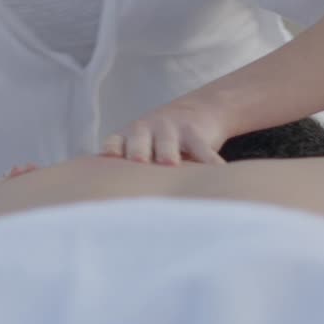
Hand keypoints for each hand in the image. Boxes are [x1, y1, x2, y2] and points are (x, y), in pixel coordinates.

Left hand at [101, 99, 227, 165]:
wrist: (199, 109)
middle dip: (136, 151)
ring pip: (166, 142)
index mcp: (129, 137)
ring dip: (166, 152)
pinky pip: (201, 148)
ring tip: (170, 164)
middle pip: (137, 141)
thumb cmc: (161, 143)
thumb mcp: (143, 147)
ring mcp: (170, 128)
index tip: (107, 163)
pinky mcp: (194, 131)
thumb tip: (116, 214)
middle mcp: (146, 130)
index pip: (114, 144)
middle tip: (137, 162)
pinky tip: (215, 172)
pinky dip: (208, 161)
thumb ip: (130, 172)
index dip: (110, 152)